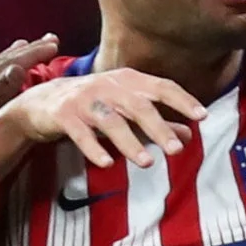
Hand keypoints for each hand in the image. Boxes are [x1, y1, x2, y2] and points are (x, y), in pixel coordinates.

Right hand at [13, 68, 204, 169]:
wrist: (42, 103)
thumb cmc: (93, 106)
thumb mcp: (126, 111)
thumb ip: (157, 123)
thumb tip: (189, 135)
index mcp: (128, 80)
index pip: (161, 87)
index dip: (182, 100)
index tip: (202, 116)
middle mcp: (108, 86)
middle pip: (139, 106)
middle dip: (159, 127)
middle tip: (176, 150)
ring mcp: (85, 100)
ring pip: (112, 121)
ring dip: (130, 142)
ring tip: (147, 162)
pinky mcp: (65, 115)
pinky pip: (81, 134)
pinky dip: (95, 149)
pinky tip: (107, 164)